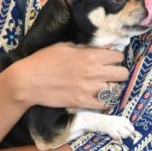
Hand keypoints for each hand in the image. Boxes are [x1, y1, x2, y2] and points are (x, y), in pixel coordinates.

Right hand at [14, 42, 128, 109]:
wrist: (29, 81)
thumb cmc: (44, 60)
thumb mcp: (65, 46)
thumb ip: (85, 48)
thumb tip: (101, 47)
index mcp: (90, 55)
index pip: (118, 56)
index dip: (114, 58)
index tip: (108, 61)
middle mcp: (94, 72)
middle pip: (122, 74)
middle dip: (117, 73)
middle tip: (108, 74)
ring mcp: (89, 89)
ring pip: (115, 89)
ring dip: (110, 87)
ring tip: (101, 86)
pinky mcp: (83, 102)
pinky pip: (104, 104)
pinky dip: (103, 101)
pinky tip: (96, 98)